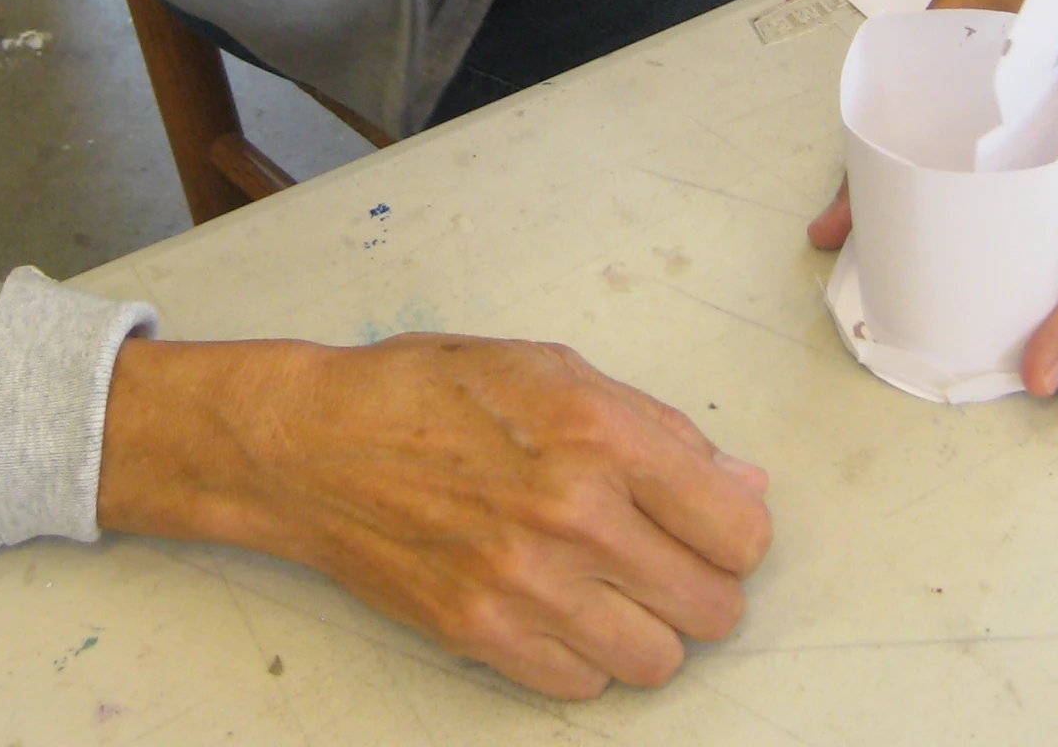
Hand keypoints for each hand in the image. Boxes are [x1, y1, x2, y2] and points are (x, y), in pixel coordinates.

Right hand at [97, 332, 772, 698]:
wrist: (319, 444)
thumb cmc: (433, 391)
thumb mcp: (555, 369)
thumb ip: (658, 428)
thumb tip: (739, 486)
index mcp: (602, 434)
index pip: (739, 530)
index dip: (735, 530)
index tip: (711, 522)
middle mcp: (575, 516)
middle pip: (713, 608)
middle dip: (701, 582)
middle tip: (661, 553)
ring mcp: (528, 586)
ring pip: (659, 661)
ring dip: (648, 627)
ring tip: (609, 582)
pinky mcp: (485, 638)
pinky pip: (585, 687)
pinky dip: (585, 655)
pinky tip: (557, 603)